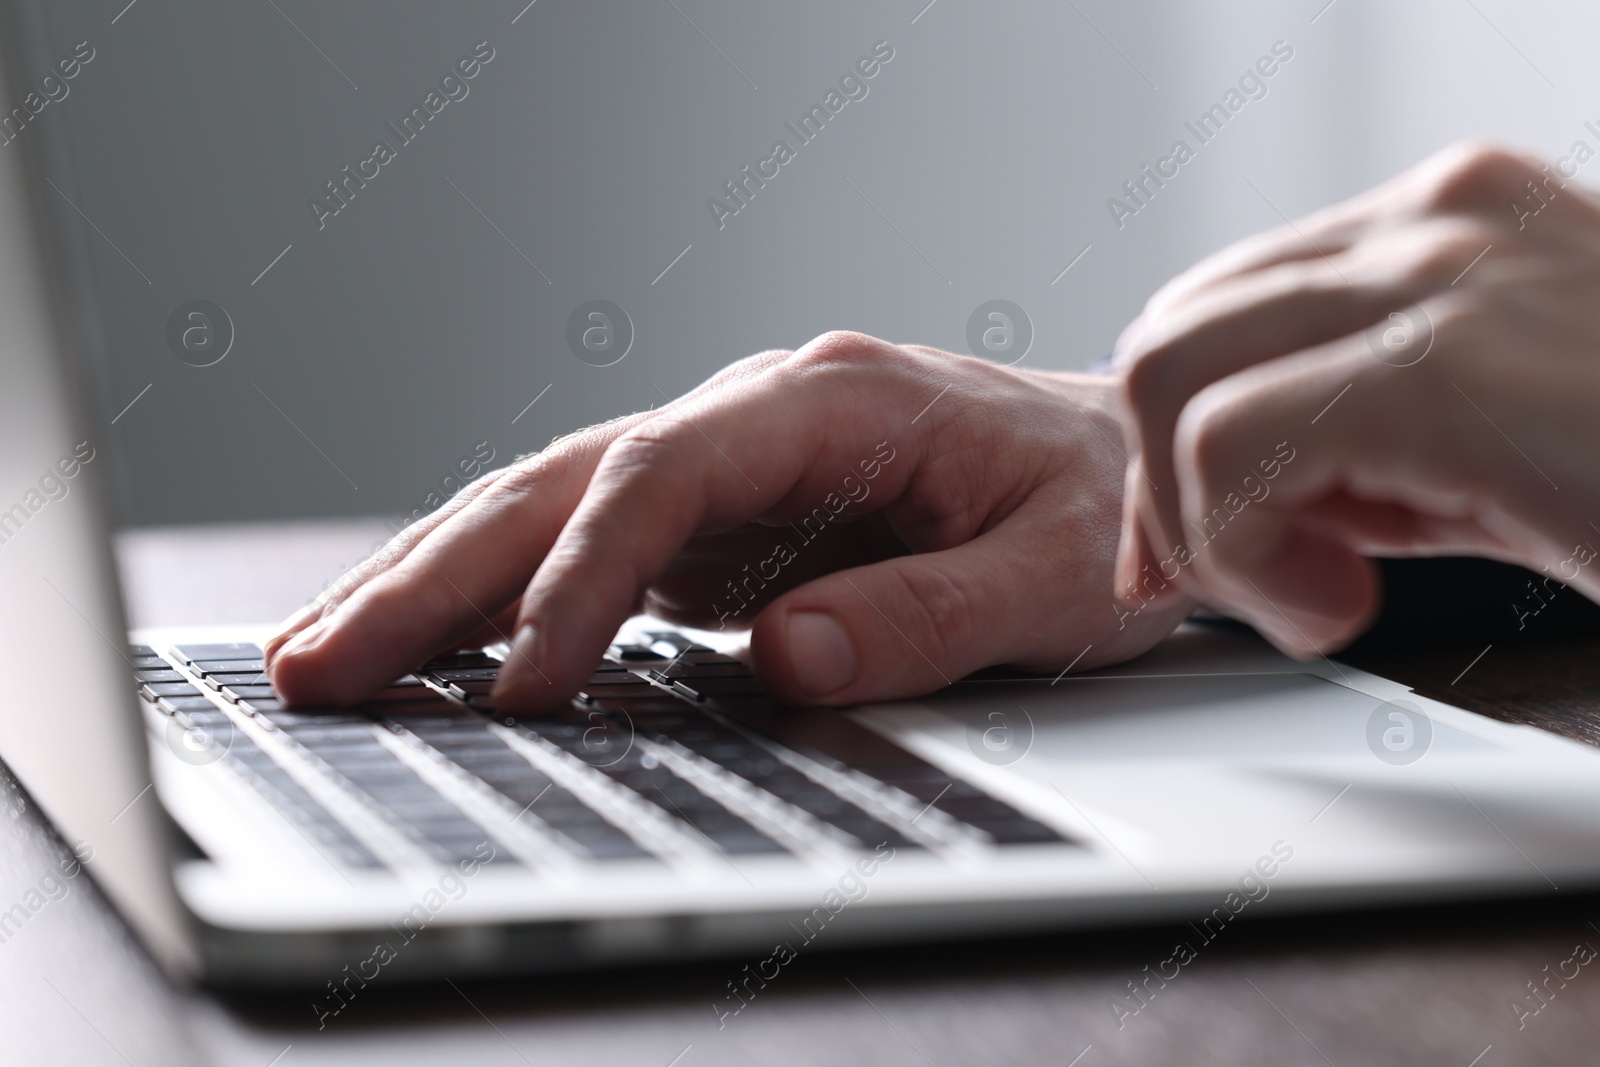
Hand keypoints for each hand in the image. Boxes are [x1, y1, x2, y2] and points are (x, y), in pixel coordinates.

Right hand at [266, 332, 1190, 711]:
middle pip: (563, 482)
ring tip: (326, 654)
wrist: (1110, 468)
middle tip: (322, 661)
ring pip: (549, 508)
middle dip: (438, 572)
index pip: (664, 474)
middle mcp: (754, 418)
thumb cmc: (1092, 504)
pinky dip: (498, 599)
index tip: (525, 681)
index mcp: (829, 401)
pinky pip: (586, 551)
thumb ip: (926, 613)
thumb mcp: (1048, 570)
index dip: (582, 576)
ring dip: (434, 580)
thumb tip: (784, 660)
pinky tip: (428, 646)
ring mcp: (728, 467)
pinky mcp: (720, 521)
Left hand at [1112, 141, 1599, 656]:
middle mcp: (1432, 221)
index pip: (1219, 309)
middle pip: (1171, 330)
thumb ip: (1344, 450)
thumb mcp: (1477, 456)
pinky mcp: (1445, 363)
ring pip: (1167, 375)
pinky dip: (1246, 557)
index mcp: (1442, 226)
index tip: (1208, 551)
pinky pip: (1227, 447)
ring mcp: (1438, 277)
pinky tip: (1345, 610)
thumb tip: (1186, 514)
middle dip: (1167, 482)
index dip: (1176, 446)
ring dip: (1206, 523)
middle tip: (1254, 581)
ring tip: (1321, 596)